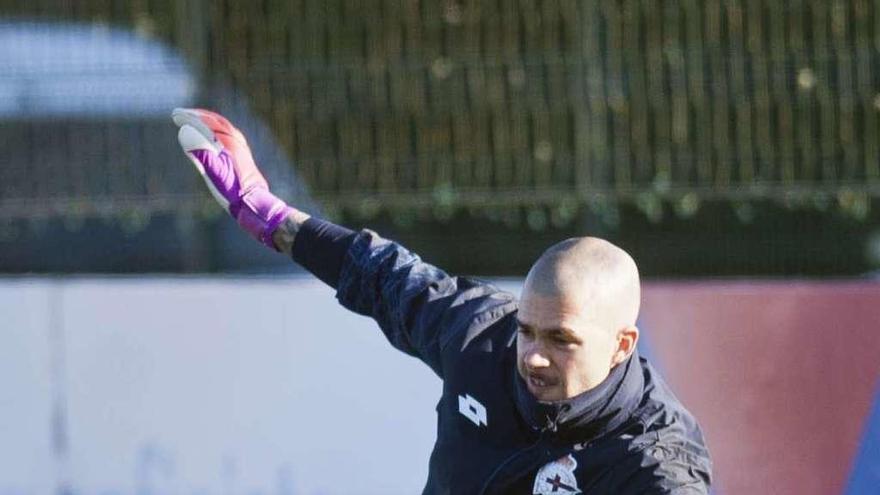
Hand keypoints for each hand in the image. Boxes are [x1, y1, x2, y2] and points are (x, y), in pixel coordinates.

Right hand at [172, 108, 294, 249]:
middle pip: (216, 121)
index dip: (190, 117)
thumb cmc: (233, 191)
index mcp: (229, 143)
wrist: (253, 202)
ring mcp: (240, 148)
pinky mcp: (242, 156)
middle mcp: (236, 142)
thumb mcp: (214, 174)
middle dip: (198, 116)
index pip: (208, 123)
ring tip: (194, 121)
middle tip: (181, 114)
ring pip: (222, 128)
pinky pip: (226, 136)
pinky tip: (211, 137)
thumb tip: (185, 132)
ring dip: (207, 122)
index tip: (175, 115)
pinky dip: (215, 131)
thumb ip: (201, 153)